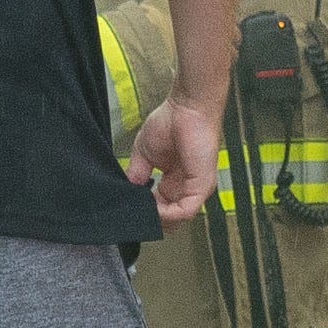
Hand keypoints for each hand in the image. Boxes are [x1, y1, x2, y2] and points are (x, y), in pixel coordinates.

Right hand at [130, 92, 222, 226]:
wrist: (187, 107)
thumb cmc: (171, 122)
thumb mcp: (143, 154)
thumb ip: (136, 175)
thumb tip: (126, 193)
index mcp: (174, 181)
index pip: (161, 208)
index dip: (146, 213)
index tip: (131, 210)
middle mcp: (186, 187)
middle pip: (170, 218)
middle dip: (152, 220)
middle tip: (135, 215)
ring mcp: (196, 188)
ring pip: (178, 219)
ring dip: (158, 219)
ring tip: (142, 212)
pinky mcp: (201, 185)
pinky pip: (185, 211)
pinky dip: (167, 214)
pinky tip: (154, 209)